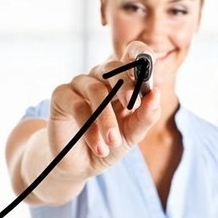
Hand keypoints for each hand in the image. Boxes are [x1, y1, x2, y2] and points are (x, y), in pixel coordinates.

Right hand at [48, 41, 160, 179]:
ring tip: (113, 142)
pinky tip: (99, 147)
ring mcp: (80, 84)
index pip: (132, 54)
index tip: (147, 64)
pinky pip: (78, 106)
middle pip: (113, 67)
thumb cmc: (110, 143)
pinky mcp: (61, 95)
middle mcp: (100, 76)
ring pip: (96, 90)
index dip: (140, 53)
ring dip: (107, 119)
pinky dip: (90, 129)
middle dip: (125, 87)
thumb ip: (146, 115)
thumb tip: (156, 94)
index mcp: (122, 80)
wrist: (82, 165)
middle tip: (132, 108)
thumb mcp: (133, 133)